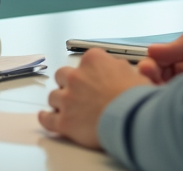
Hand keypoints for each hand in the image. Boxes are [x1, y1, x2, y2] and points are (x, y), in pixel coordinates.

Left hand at [37, 49, 152, 148]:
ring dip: (60, 102)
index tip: (93, 77)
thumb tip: (117, 69)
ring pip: (54, 96)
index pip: (85, 60)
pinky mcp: (64, 121)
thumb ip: (119, 68)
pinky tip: (46, 118)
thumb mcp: (135, 73)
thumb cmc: (136, 99)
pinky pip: (47, 119)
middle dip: (69, 83)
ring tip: (68, 108)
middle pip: (63, 75)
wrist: (132, 121)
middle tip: (78, 92)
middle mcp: (77, 76)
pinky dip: (46, 119)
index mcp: (93, 61)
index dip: (90, 71)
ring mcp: (68, 99)